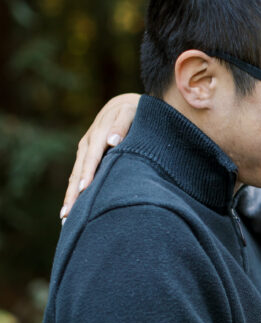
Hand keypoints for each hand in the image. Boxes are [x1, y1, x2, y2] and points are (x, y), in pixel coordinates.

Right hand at [61, 93, 139, 219]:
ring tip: (65, 217)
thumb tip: (113, 141)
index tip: (84, 189)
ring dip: (70, 196)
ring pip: (75, 176)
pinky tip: (71, 208)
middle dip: (73, 193)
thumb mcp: (130, 113)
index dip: (87, 173)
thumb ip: (122, 125)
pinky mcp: (86, 157)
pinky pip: (77, 176)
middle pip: (78, 172)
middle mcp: (88, 144)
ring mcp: (85, 151)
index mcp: (98, 135)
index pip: (92, 158)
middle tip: (68, 214)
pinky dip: (73, 192)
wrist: (124, 105)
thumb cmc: (133, 111)